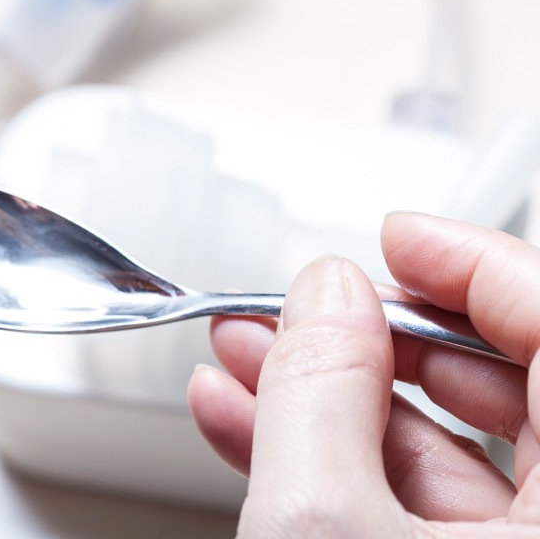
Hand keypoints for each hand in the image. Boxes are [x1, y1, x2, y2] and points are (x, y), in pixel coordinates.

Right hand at [188, 212, 539, 534]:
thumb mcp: (323, 525)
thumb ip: (322, 394)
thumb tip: (328, 299)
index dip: (478, 266)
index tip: (400, 239)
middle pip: (507, 388)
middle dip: (378, 338)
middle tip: (308, 309)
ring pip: (451, 454)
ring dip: (330, 401)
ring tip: (241, 358)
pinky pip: (422, 511)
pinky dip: (334, 468)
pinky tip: (247, 425)